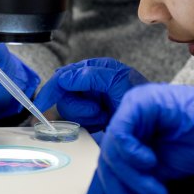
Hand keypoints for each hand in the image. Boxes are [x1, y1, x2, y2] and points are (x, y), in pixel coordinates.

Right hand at [33, 58, 147, 132]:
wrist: (153, 124)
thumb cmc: (141, 98)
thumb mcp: (118, 81)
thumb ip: (90, 76)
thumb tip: (63, 77)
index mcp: (94, 69)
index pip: (64, 76)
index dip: (50, 90)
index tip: (40, 105)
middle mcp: (89, 84)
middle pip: (63, 97)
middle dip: (79, 108)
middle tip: (98, 112)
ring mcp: (90, 101)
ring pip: (69, 112)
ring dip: (87, 117)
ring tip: (104, 116)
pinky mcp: (92, 118)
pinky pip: (77, 124)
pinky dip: (89, 125)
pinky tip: (102, 123)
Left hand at [75, 72, 193, 193]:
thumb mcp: (157, 175)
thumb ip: (131, 184)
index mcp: (132, 134)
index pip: (106, 166)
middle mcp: (128, 120)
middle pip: (107, 161)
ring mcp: (132, 108)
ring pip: (113, 151)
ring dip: (133, 180)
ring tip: (155, 192)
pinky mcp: (140, 102)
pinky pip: (122, 132)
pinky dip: (132, 153)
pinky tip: (149, 163)